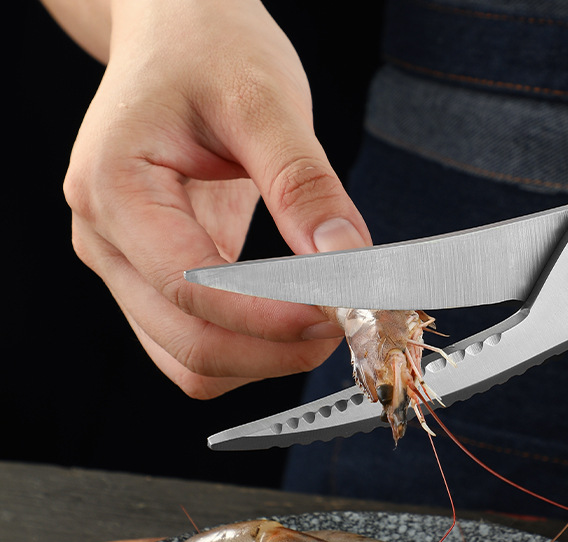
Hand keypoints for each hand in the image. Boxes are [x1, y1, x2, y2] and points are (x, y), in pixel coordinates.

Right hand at [64, 0, 370, 397]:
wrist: (177, 37)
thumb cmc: (208, 51)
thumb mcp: (265, 101)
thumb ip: (304, 186)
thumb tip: (346, 264)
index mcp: (114, 187)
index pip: (191, 288)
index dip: (271, 317)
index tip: (340, 310)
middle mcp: (106, 240)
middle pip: (189, 345)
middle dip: (275, 349)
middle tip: (344, 322)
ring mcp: (126, 267)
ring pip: (192, 362)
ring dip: (264, 359)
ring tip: (323, 318)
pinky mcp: (155, 280)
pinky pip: (197, 346)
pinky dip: (250, 350)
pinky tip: (293, 318)